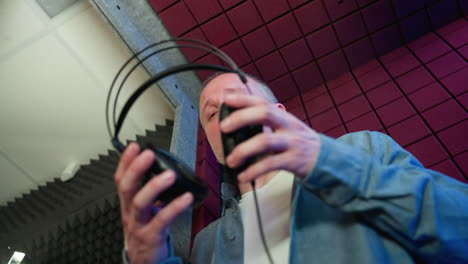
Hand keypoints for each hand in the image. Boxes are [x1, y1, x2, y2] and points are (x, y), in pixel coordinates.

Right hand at [115, 143, 192, 263]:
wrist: (143, 261)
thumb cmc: (145, 232)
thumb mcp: (141, 211)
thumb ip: (148, 193)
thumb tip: (162, 170)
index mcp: (127, 203)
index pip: (121, 179)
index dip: (125, 162)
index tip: (134, 146)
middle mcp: (130, 212)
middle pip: (127, 187)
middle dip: (136, 169)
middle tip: (148, 154)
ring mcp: (139, 224)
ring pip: (140, 203)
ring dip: (154, 186)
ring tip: (169, 174)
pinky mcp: (151, 235)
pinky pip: (162, 219)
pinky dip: (175, 207)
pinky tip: (187, 198)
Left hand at [220, 93, 320, 181]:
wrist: (324, 159)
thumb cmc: (296, 143)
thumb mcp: (284, 128)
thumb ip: (264, 123)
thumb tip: (234, 120)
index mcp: (283, 117)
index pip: (262, 102)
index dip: (244, 98)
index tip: (226, 98)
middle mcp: (288, 126)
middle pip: (265, 114)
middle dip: (241, 118)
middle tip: (223, 127)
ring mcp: (292, 143)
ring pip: (265, 141)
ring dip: (243, 150)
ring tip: (230, 160)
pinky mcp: (294, 161)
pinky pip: (270, 164)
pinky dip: (253, 171)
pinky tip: (243, 175)